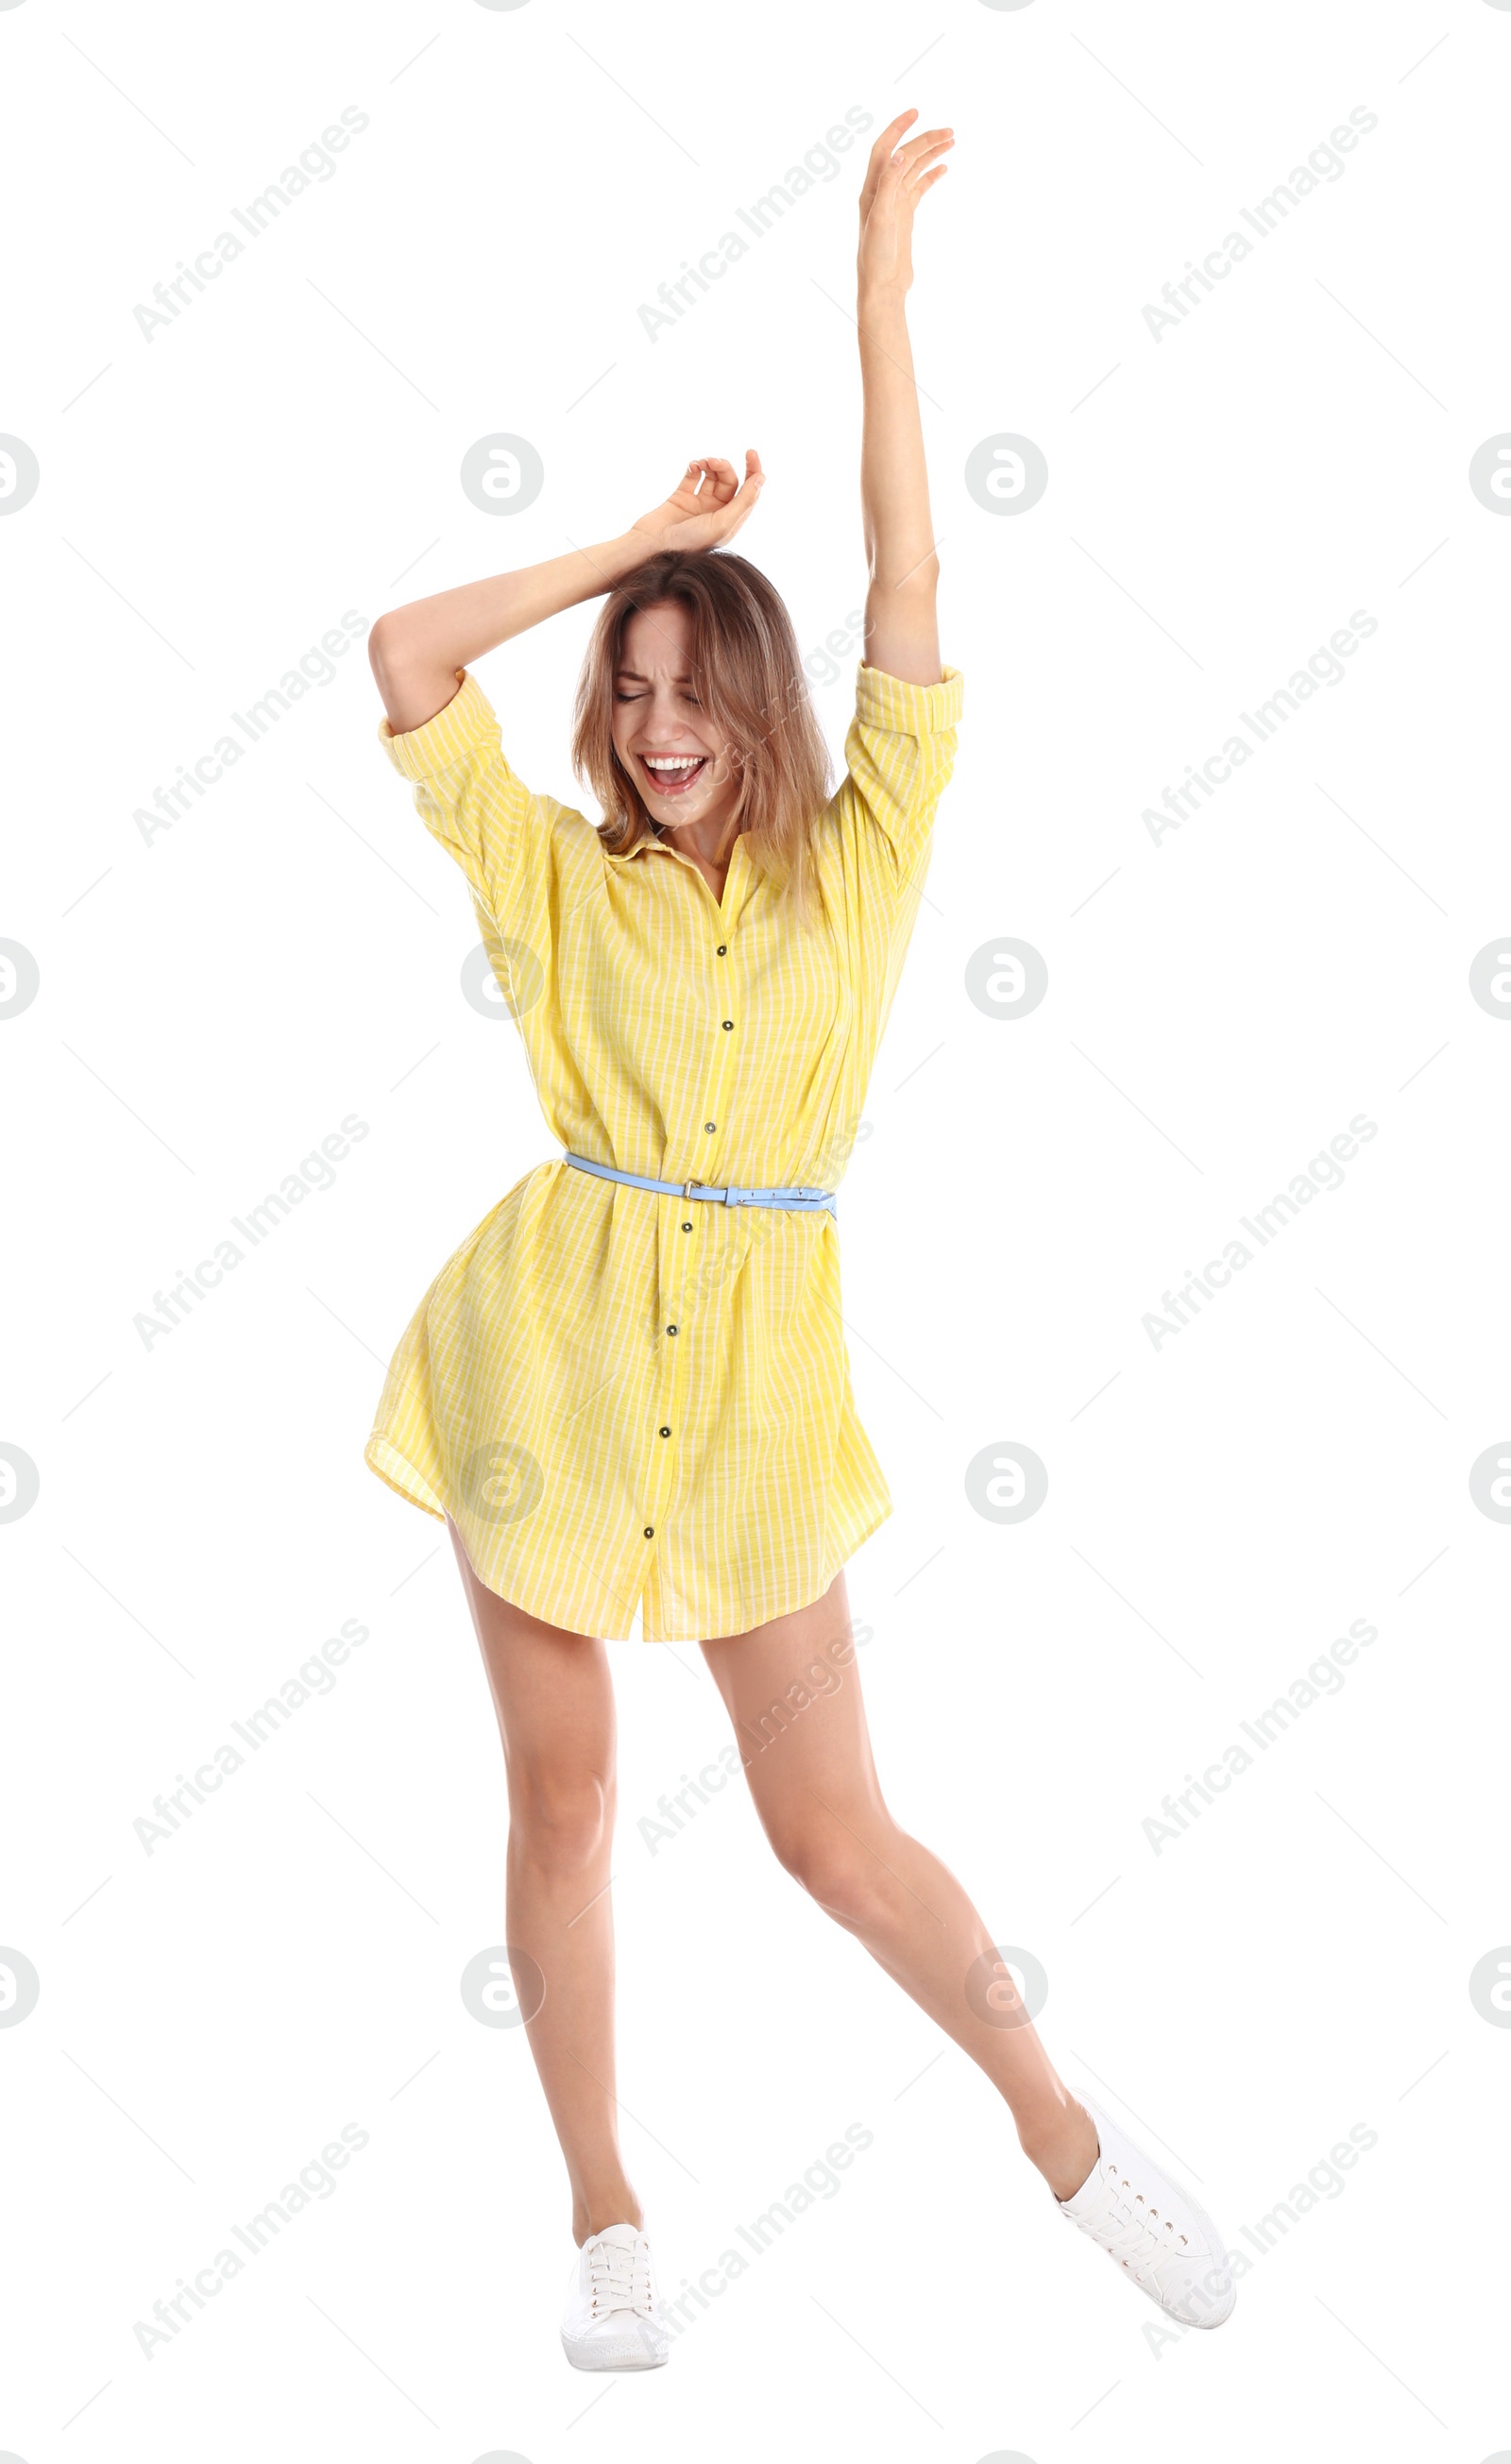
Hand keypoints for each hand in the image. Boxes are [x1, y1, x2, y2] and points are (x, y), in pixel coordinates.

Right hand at [629, 452, 765, 553]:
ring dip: (709, 464)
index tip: (750, 453)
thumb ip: (743, 502)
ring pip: (712, 475)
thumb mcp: (722, 524)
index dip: (754, 472)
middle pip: (730, 481)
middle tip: (713, 462)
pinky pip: (693, 476)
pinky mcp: (681, 497)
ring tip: (701, 463)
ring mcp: (699, 504)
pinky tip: (692, 465)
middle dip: (724, 467)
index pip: (749, 492)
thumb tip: (761, 478)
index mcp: (730, 521)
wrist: (651, 547)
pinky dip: (694, 467)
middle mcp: (717, 512)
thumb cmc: (689, 543)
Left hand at [857, 108, 952, 298]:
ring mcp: (894, 203)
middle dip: (925, 141)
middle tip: (950, 132)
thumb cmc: (877, 257)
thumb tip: (900, 153)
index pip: (885, 149)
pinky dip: (931, 176)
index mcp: (872, 189)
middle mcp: (882, 192)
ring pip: (914, 170)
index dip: (898, 128)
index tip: (916, 112)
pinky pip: (919, 188)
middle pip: (905, 157)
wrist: (882, 287)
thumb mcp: (882, 219)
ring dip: (930, 154)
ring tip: (952, 141)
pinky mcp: (904, 216)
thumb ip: (889, 184)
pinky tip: (944, 167)